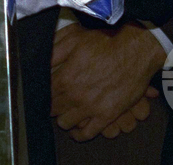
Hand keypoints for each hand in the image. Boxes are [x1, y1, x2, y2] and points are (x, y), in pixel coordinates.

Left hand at [50, 21, 165, 141]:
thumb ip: (53, 52)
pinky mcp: (107, 115)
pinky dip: (80, 134)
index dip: (42, 94)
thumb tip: (38, 62)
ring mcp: (91, 108)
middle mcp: (75, 96)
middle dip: (52, 105)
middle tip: (55, 100)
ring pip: (66, 123)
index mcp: (65, 78)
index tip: (44, 92)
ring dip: (63, 118)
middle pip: (53, 110)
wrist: (134, 50)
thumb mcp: (72, 38)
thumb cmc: (103, 41)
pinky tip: (76, 131)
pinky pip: (88, 133)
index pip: (44, 95)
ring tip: (65, 112)